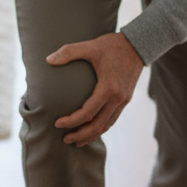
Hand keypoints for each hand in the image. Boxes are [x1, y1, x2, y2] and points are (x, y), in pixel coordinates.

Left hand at [47, 32, 143, 147]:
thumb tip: (48, 60)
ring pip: (107, 125)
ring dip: (91, 135)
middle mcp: (118, 98)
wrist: (139, 45)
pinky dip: (101, 128)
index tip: (58, 123)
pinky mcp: (125, 99)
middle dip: (81, 135)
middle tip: (65, 139)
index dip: (72, 121)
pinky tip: (92, 130)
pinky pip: (113, 119)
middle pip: (98, 125)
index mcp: (108, 87)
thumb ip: (69, 52)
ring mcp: (123, 100)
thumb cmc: (113, 45)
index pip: (88, 113)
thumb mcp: (91, 46)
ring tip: (77, 141)